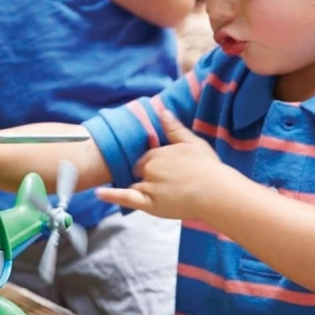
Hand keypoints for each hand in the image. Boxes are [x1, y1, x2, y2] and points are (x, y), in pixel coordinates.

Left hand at [96, 111, 224, 219]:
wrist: (215, 192)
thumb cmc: (207, 167)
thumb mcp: (192, 142)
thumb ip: (174, 128)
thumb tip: (162, 111)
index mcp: (158, 153)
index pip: (147, 157)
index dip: (155, 164)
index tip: (167, 170)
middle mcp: (150, 168)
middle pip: (140, 171)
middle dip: (147, 175)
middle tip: (169, 183)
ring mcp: (148, 185)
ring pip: (136, 185)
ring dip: (140, 186)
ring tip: (160, 193)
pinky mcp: (148, 203)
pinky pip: (125, 198)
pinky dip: (110, 196)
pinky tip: (98, 194)